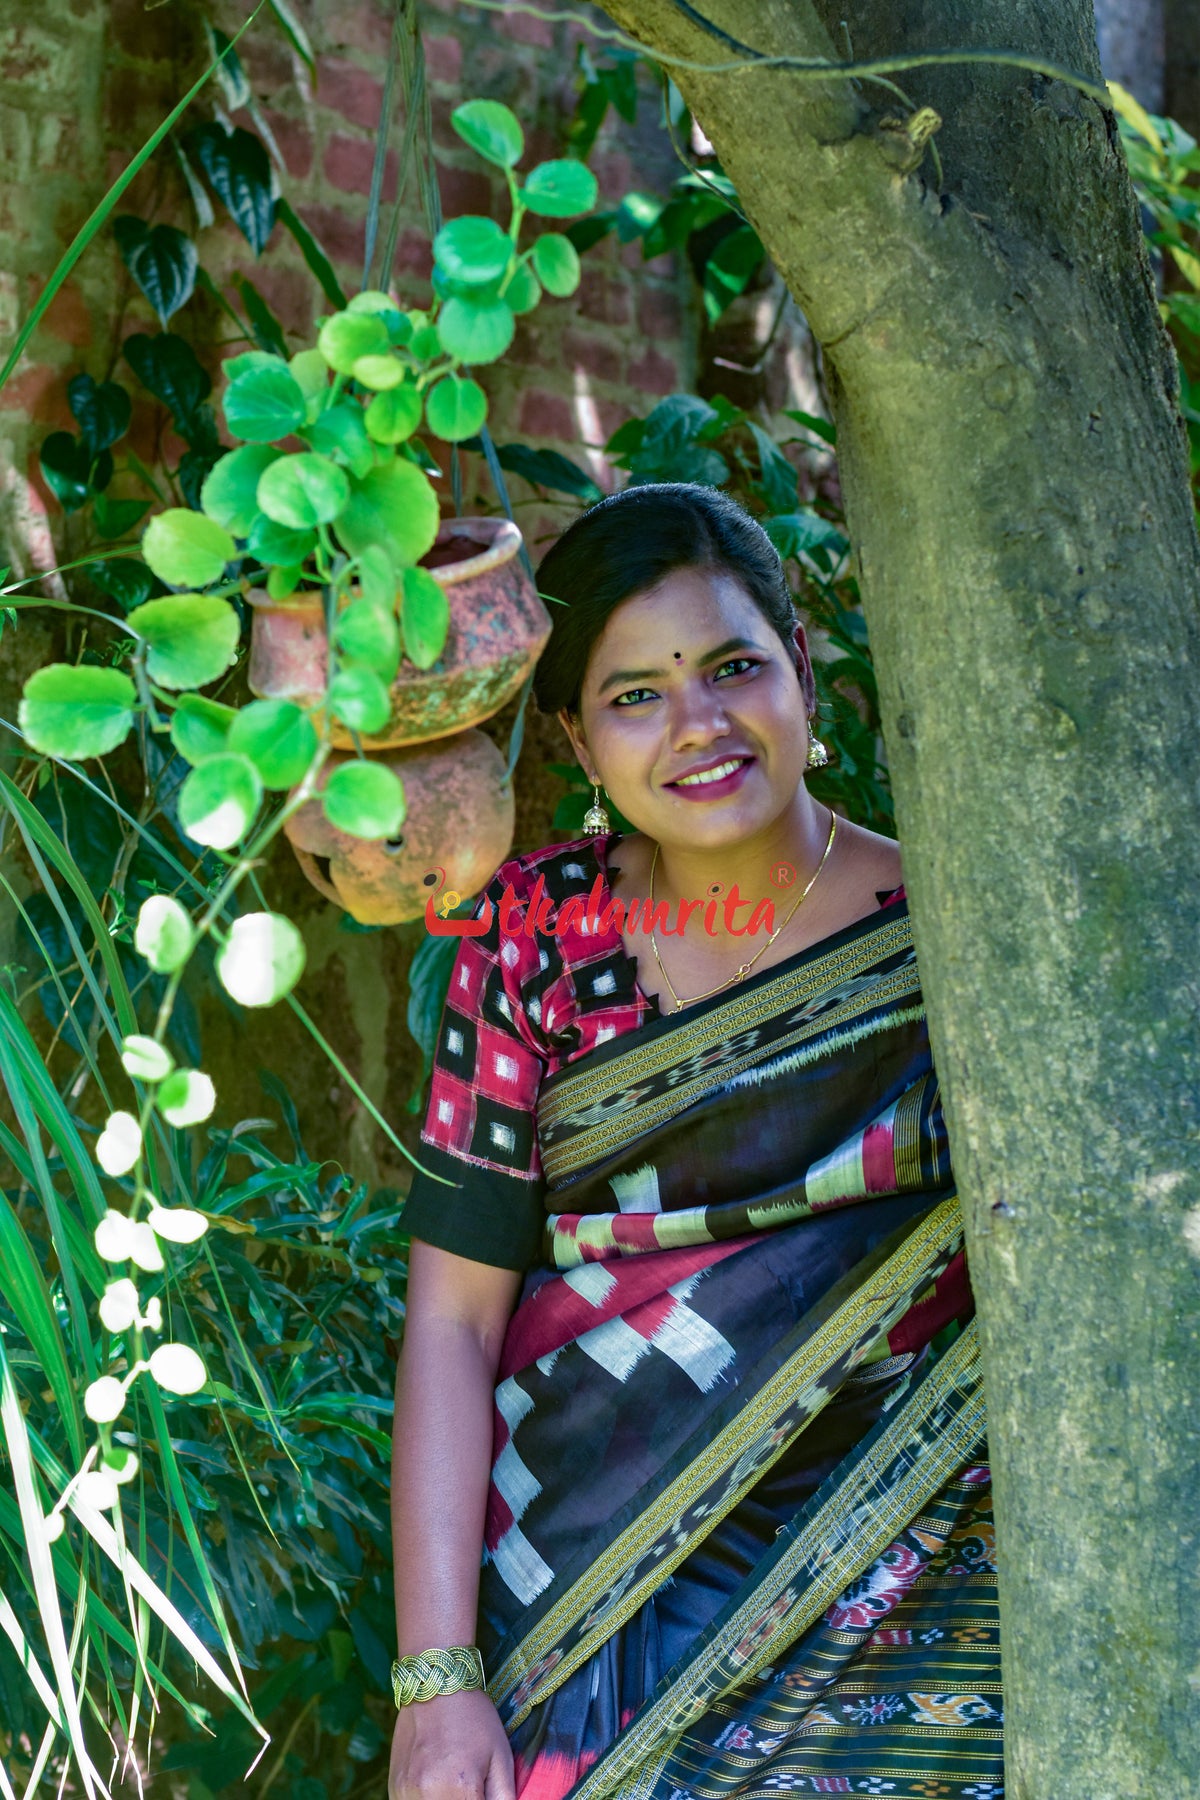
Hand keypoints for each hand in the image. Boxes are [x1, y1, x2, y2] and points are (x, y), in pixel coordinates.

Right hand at [388, 1688, 515, 1799]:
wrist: (434, 1685)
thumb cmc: (474, 1719)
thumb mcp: (501, 1756)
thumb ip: (504, 1798)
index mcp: (460, 1786)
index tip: (483, 1792)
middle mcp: (427, 1794)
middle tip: (472, 1786)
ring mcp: (405, 1792)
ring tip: (455, 1783)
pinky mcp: (394, 1788)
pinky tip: (438, 1784)